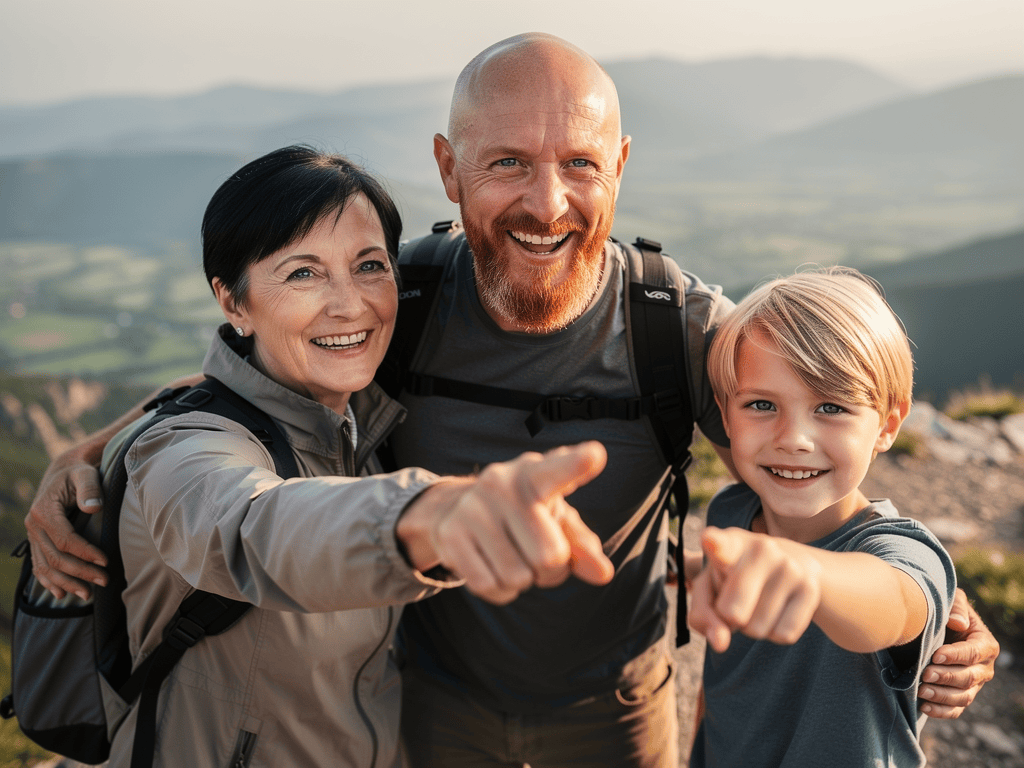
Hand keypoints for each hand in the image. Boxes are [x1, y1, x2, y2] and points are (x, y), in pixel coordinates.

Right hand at [24, 450, 108, 600]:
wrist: (63, 472)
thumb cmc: (79, 474)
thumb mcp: (85, 475)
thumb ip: (89, 489)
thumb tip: (93, 507)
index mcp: (43, 511)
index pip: (65, 540)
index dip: (85, 553)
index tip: (106, 562)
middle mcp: (33, 525)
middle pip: (56, 557)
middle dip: (80, 572)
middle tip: (104, 581)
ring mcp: (33, 535)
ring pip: (46, 566)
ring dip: (66, 583)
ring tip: (87, 595)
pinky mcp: (36, 541)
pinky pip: (38, 566)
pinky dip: (49, 582)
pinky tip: (62, 594)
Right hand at [399, 441, 613, 603]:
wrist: (454, 508)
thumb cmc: (521, 513)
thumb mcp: (554, 519)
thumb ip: (581, 544)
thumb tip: (604, 574)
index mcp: (534, 474)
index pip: (557, 470)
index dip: (576, 465)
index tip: (595, 455)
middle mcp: (501, 484)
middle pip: (548, 556)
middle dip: (550, 571)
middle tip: (537, 555)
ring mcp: (472, 507)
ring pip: (518, 577)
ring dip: (522, 581)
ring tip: (512, 557)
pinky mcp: (450, 534)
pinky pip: (489, 586)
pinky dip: (499, 590)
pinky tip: (493, 567)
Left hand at [688, 526, 820, 652]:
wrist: (793, 563)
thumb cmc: (737, 578)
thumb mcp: (710, 590)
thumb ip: (702, 616)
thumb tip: (721, 642)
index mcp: (729, 543)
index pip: (721, 544)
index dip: (714, 544)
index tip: (709, 540)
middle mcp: (761, 549)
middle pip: (732, 613)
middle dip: (731, 618)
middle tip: (739, 598)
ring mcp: (789, 566)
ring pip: (757, 629)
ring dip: (753, 625)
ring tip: (760, 599)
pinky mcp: (810, 588)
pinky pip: (783, 634)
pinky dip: (775, 632)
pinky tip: (779, 608)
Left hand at [918, 589, 998, 717]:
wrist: (936, 626)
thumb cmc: (945, 611)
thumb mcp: (952, 601)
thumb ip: (957, 608)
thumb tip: (958, 623)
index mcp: (985, 644)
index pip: (973, 653)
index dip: (955, 655)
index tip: (935, 655)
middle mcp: (984, 668)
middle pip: (968, 678)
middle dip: (946, 677)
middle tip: (925, 674)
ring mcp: (973, 684)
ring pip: (963, 696)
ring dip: (942, 696)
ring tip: (922, 690)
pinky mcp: (961, 695)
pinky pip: (955, 709)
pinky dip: (941, 711)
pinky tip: (923, 706)